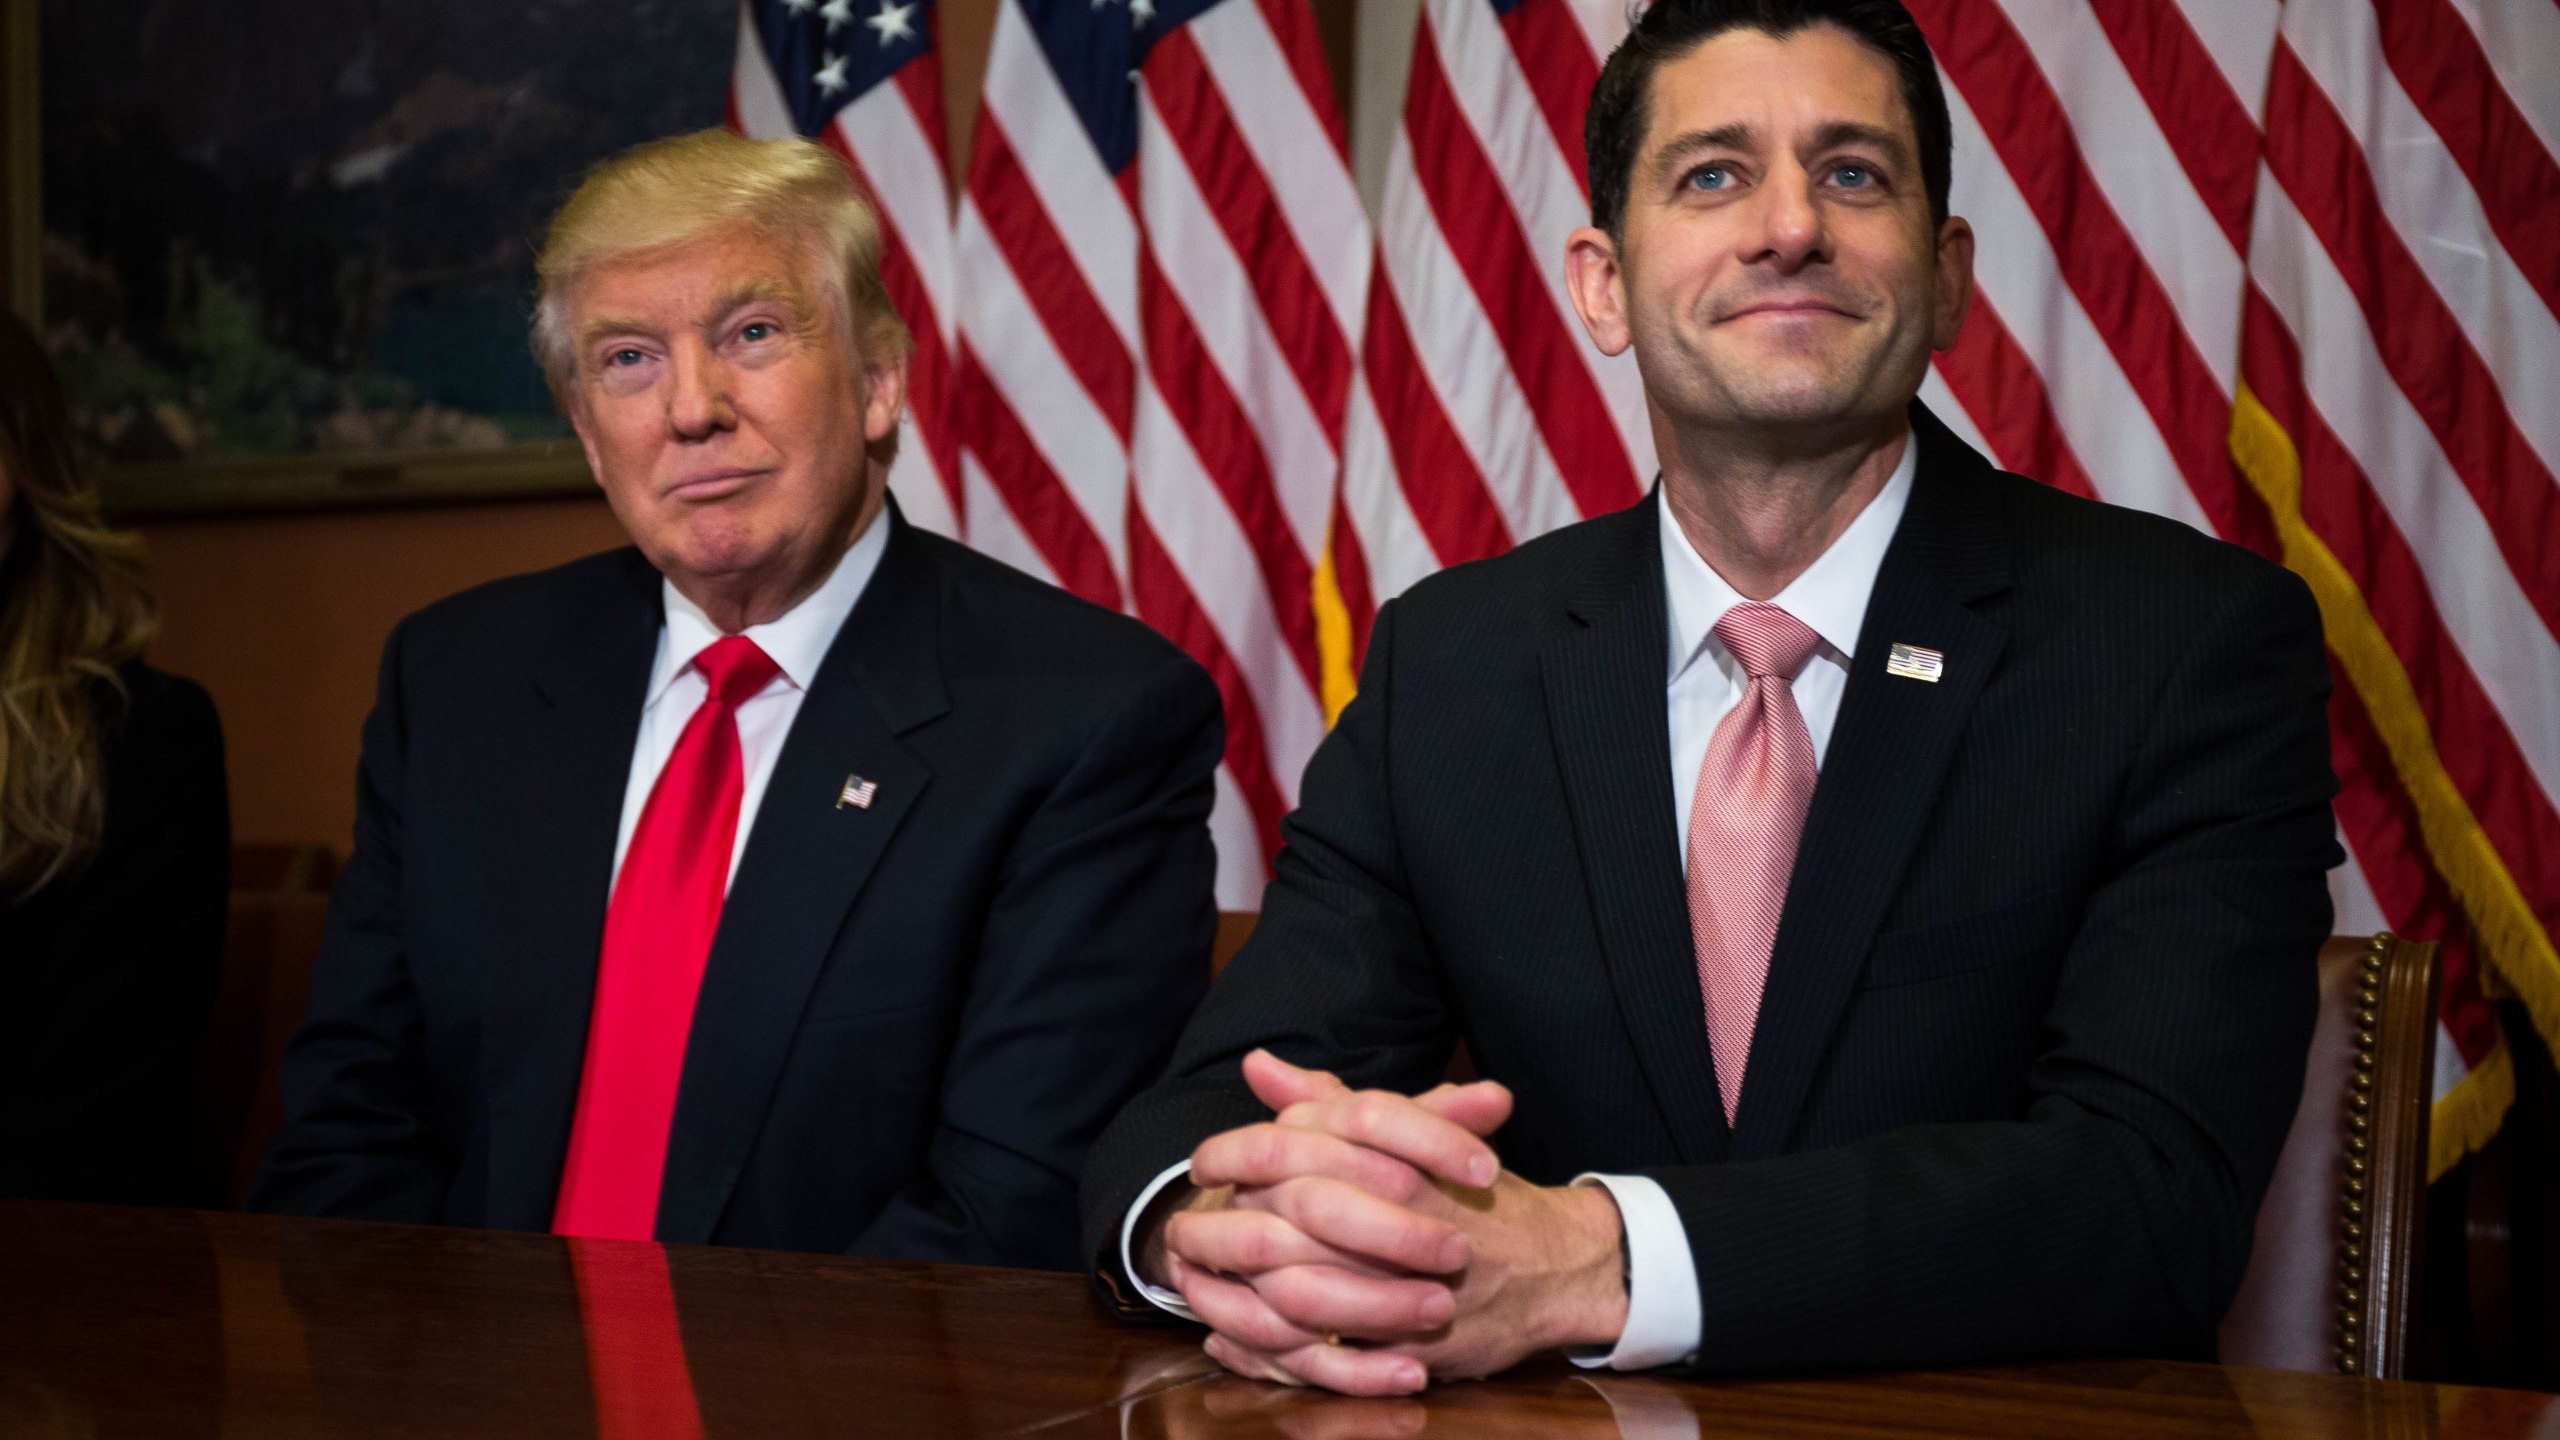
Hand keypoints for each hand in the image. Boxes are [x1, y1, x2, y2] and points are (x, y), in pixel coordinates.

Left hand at [1158, 1051, 1627, 1394]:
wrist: (1560, 1267)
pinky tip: (1230, 1332)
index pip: (1314, 1143)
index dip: (1246, 1150)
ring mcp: (1419, 1288)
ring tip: (1200, 1280)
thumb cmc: (1472, 1194)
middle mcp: (1417, 1220)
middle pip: (1304, 1214)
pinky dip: (1271, 1347)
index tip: (1204, 1160)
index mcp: (1411, 1160)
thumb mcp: (1411, 1134)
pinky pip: (1331, 1353)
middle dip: (1234, 1222)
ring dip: (1244, 1288)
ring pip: (1310, 1290)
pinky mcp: (1420, 1347)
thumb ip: (1332, 1103)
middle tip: (1187, 1225)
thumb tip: (1260, 1065)